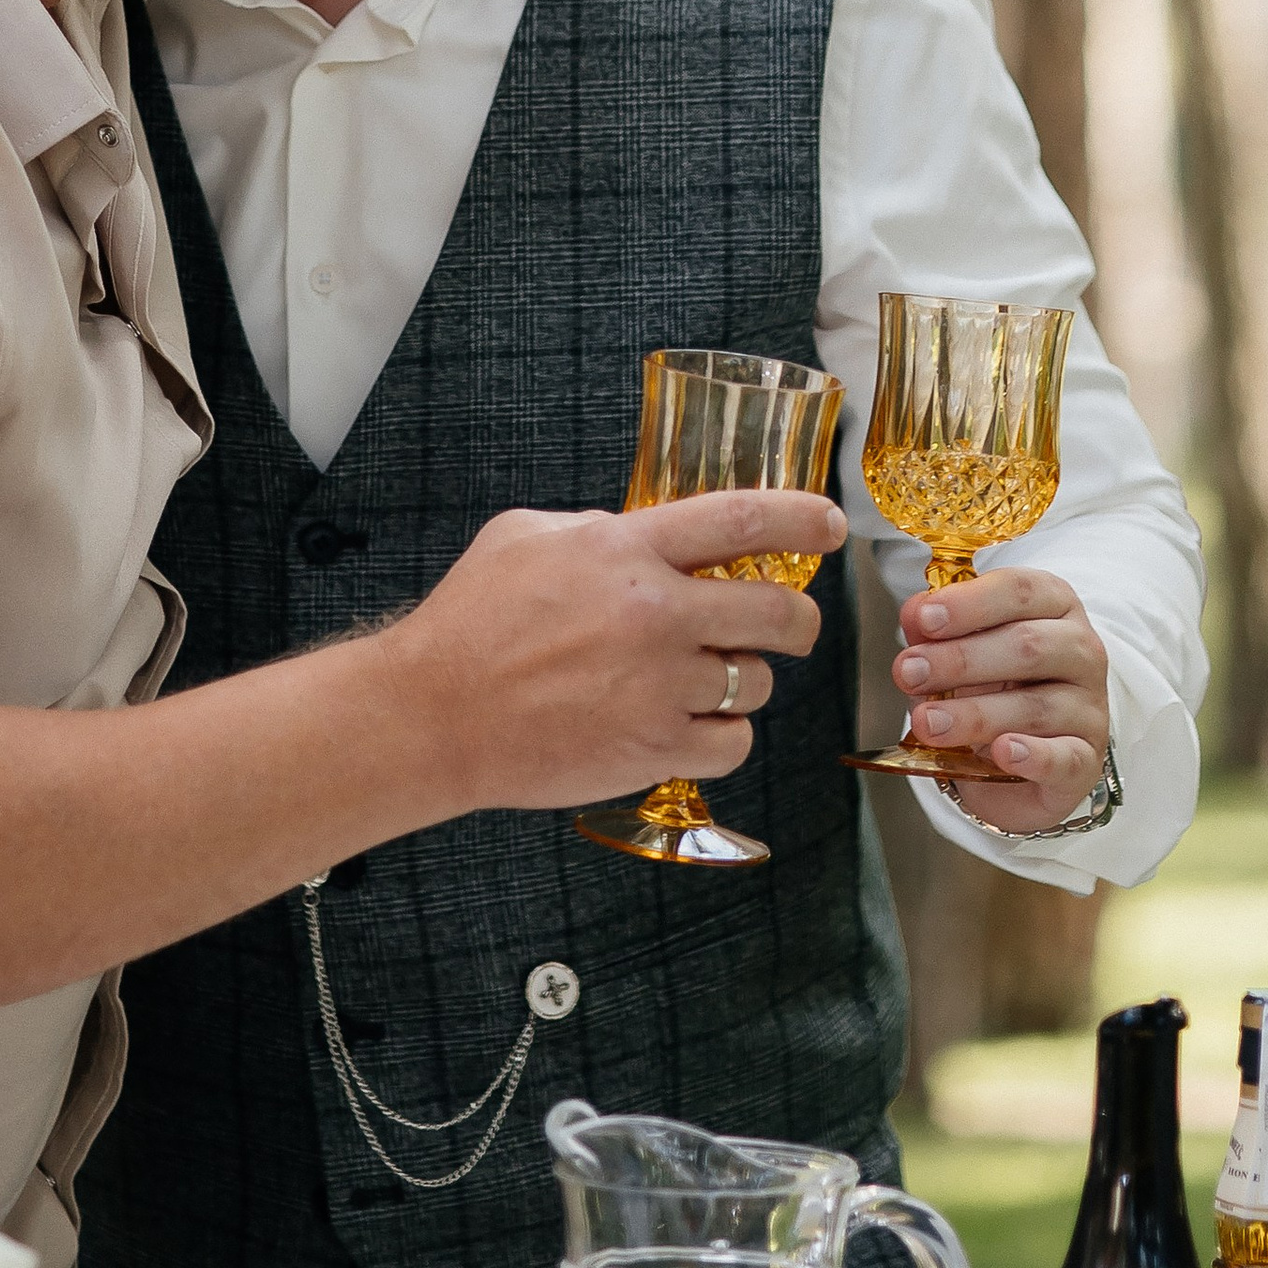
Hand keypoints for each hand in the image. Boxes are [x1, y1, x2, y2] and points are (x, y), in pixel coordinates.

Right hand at [390, 486, 841, 813]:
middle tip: (788, 624)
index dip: (801, 519)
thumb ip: (600, 530)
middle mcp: (657, 616)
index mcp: (626, 551)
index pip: (741, 522)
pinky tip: (684, 722)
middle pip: (778, 613)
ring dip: (741, 679)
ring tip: (698, 679)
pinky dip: (720, 733)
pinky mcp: (656, 748)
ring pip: (755, 682)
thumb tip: (646, 537)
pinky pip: (732, 742)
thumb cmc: (471, 620)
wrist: (438, 712)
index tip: (830, 525)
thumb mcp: (527, 535)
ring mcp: (661, 687)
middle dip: (798, 620)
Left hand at [891, 567, 1111, 834]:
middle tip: (908, 672)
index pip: (1020, 591)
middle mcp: (1081, 650)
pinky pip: (1066, 758)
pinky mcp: (1087, 758)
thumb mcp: (961, 648)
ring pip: (1036, 706)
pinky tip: (1002, 752)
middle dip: (960, 659)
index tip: (924, 618)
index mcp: (1055, 605)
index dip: (970, 603)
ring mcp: (1090, 706)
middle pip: (1027, 645)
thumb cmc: (993, 684)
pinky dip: (1034, 756)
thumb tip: (915, 614)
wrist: (1022, 757)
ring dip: (974, 714)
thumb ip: (936, 630)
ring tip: (927, 721)